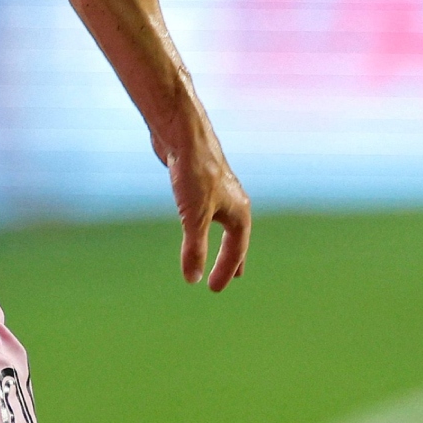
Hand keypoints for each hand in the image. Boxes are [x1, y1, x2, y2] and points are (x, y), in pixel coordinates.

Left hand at [162, 113, 252, 291]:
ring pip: (223, 221)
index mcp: (239, 211)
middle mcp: (234, 201)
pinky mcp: (202, 181)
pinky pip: (209, 210)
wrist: (183, 133)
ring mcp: (219, 190)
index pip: (236, 249)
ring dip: (221, 240)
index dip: (226, 269)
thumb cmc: (194, 173)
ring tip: (218, 250)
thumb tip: (193, 279)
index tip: (214, 289)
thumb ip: (194, 249)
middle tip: (233, 276)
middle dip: (233, 257)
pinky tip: (199, 220)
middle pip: (236, 235)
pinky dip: (207, 224)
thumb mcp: (193, 217)